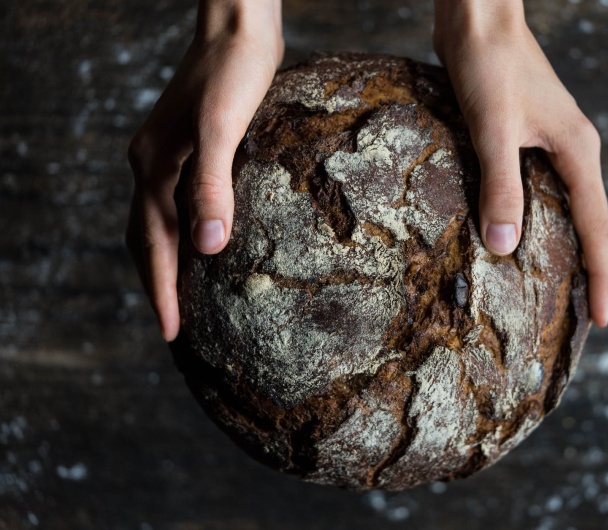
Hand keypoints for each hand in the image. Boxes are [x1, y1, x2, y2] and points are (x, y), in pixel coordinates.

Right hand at [127, 0, 283, 340]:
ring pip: (159, 223)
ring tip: (184, 297)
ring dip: (167, 263)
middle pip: (146, 239)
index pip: (152, 245)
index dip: (162, 291)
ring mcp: (168, 156)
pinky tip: (207, 242)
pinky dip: (184, 233)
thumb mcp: (222, 129)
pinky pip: (177, 204)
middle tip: (175, 328)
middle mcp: (152, 165)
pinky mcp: (190, 149)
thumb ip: (211, 185)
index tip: (172, 334)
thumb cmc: (233, 73)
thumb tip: (207, 248)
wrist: (238, 28)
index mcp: (153, 168)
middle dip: (158, 285)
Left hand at [433, 0, 607, 325]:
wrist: (477, 19)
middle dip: (586, 269)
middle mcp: (571, 151)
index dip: (601, 276)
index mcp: (576, 152)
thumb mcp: (493, 130)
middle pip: (587, 222)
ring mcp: (548, 144)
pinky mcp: (523, 137)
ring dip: (559, 245)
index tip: (602, 319)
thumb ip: (501, 187)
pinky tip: (513, 234)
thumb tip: (504, 247)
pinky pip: (536, 189)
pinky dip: (531, 217)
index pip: (597, 228)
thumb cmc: (488, 65)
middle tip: (579, 315)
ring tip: (550, 286)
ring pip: (561, 206)